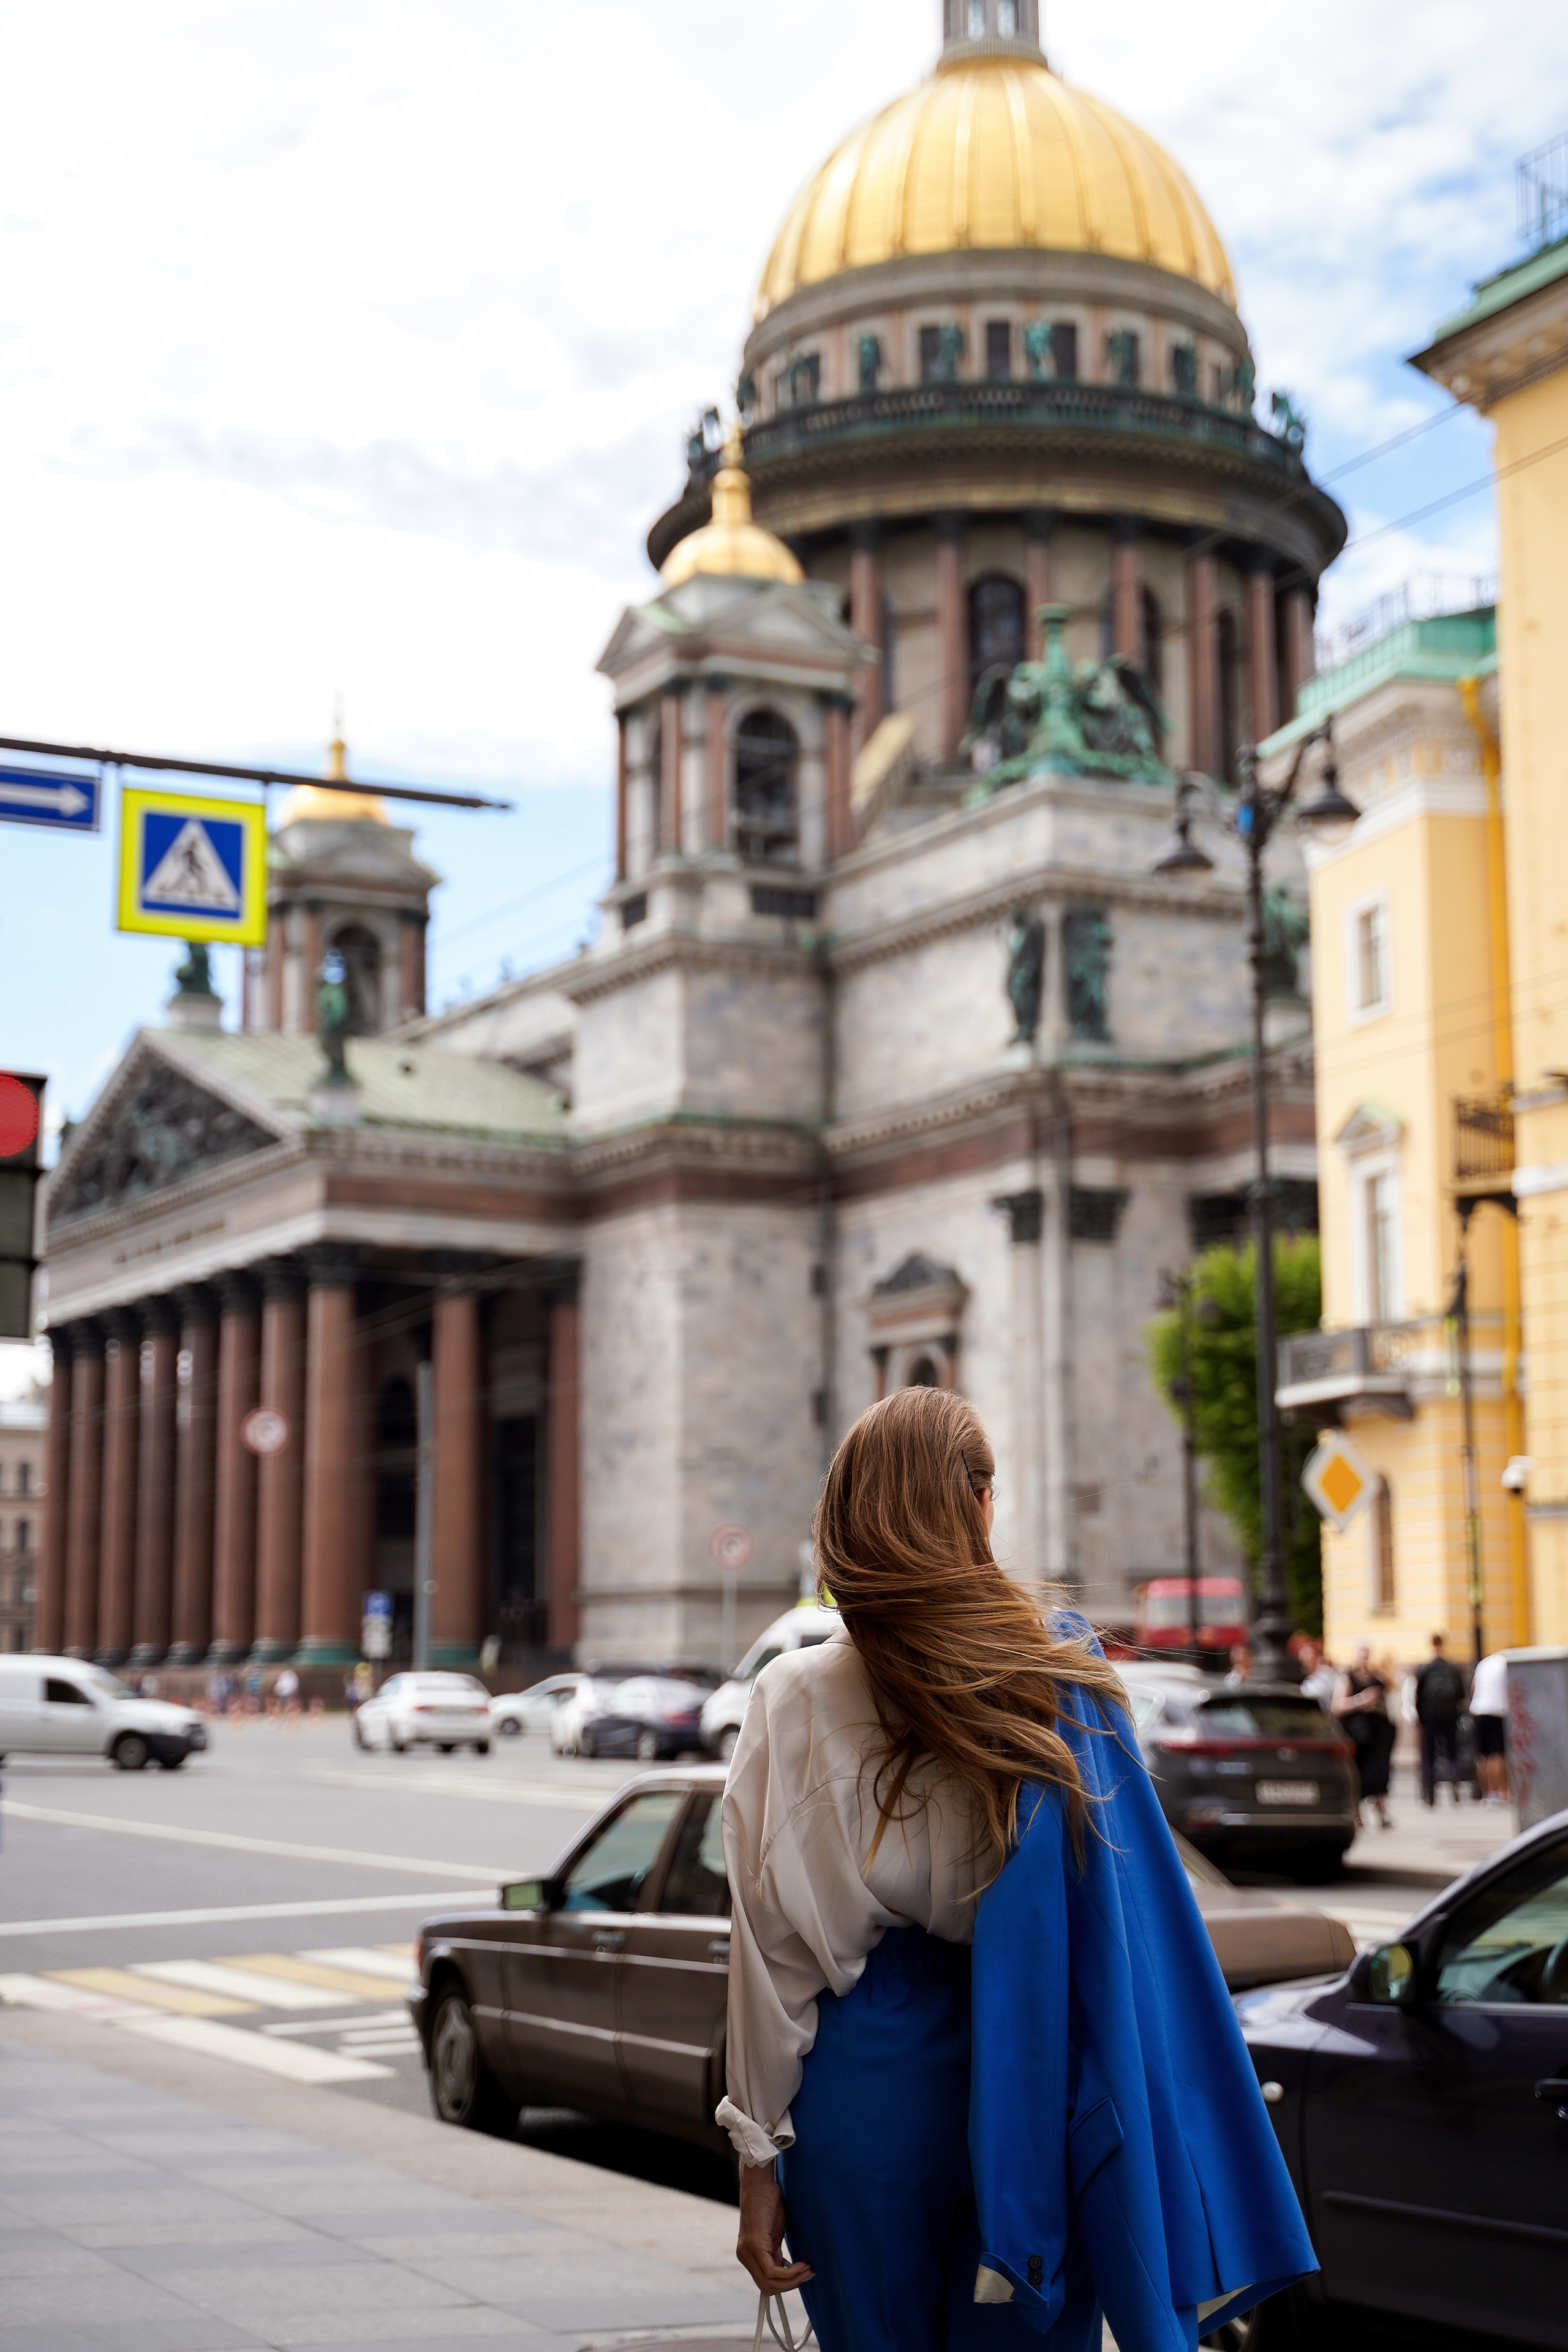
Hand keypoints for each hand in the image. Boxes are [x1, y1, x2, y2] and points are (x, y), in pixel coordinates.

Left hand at [736, 2159, 813, 2293]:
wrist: (760, 2183)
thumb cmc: (769, 2203)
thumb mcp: (774, 2234)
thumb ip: (774, 2253)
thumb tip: (783, 2270)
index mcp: (748, 2254)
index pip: (765, 2282)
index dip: (786, 2284)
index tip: (803, 2274)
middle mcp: (744, 2256)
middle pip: (767, 2287)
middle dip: (791, 2285)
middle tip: (808, 2274)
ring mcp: (746, 2252)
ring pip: (769, 2283)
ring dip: (792, 2280)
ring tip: (808, 2269)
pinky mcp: (753, 2245)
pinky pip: (771, 2271)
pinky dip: (789, 2273)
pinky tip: (802, 2265)